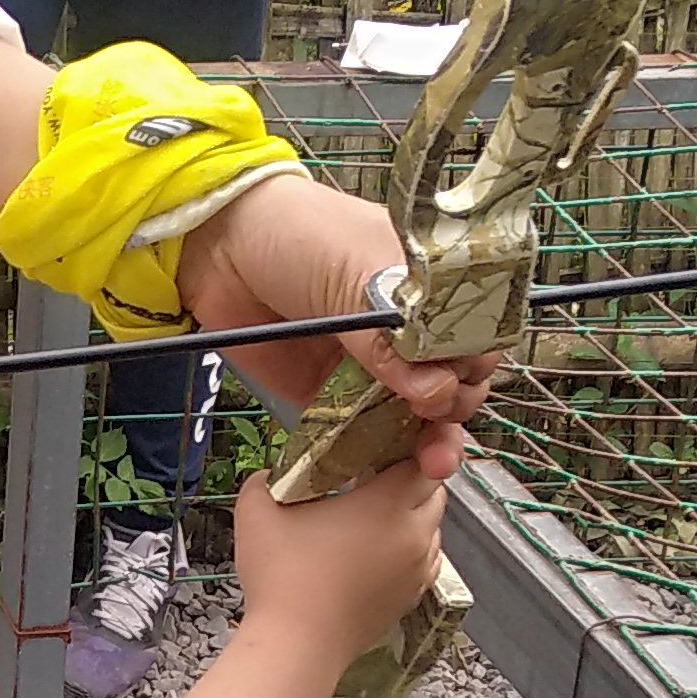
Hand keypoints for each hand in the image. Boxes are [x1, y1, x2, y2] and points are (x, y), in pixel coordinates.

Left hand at [176, 166, 498, 452]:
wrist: (220, 249)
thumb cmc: (295, 233)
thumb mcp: (355, 270)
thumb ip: (391, 334)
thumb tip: (433, 390)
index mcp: (429, 284)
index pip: (477, 329)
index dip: (475, 354)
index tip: (461, 370)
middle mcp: (409, 328)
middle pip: (459, 377)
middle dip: (458, 400)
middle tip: (437, 407)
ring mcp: (375, 366)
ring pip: (424, 414)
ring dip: (437, 438)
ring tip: (436, 456)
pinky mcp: (338, 399)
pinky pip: (374, 434)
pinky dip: (393, 453)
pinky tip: (408, 463)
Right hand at [228, 450, 450, 672]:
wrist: (297, 647)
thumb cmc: (281, 575)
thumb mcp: (257, 509)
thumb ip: (268, 476)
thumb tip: (274, 471)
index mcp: (388, 504)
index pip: (423, 460)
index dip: (404, 449)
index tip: (376, 448)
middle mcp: (416, 534)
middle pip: (433, 492)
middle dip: (408, 481)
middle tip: (369, 479)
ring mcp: (419, 570)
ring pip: (431, 528)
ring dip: (409, 517)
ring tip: (369, 520)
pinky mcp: (412, 598)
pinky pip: (423, 561)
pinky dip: (407, 551)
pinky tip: (372, 555)